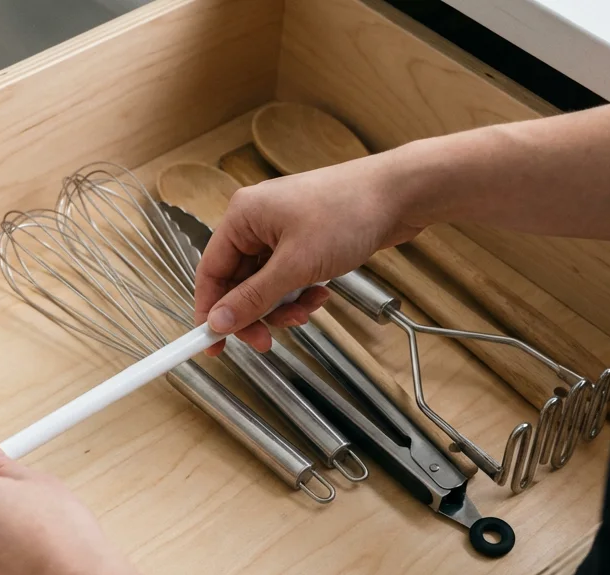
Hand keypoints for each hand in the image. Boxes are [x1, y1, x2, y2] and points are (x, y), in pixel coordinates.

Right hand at [194, 153, 423, 352]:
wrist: (400, 194)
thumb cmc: (348, 212)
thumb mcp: (295, 265)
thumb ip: (253, 298)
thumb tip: (219, 322)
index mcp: (242, 216)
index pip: (210, 272)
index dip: (209, 310)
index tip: (213, 344)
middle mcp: (257, 221)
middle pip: (238, 282)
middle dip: (254, 314)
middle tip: (266, 342)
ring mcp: (281, 229)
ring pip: (265, 284)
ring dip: (282, 306)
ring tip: (307, 311)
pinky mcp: (304, 239)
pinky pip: (288, 276)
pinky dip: (300, 292)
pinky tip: (321, 293)